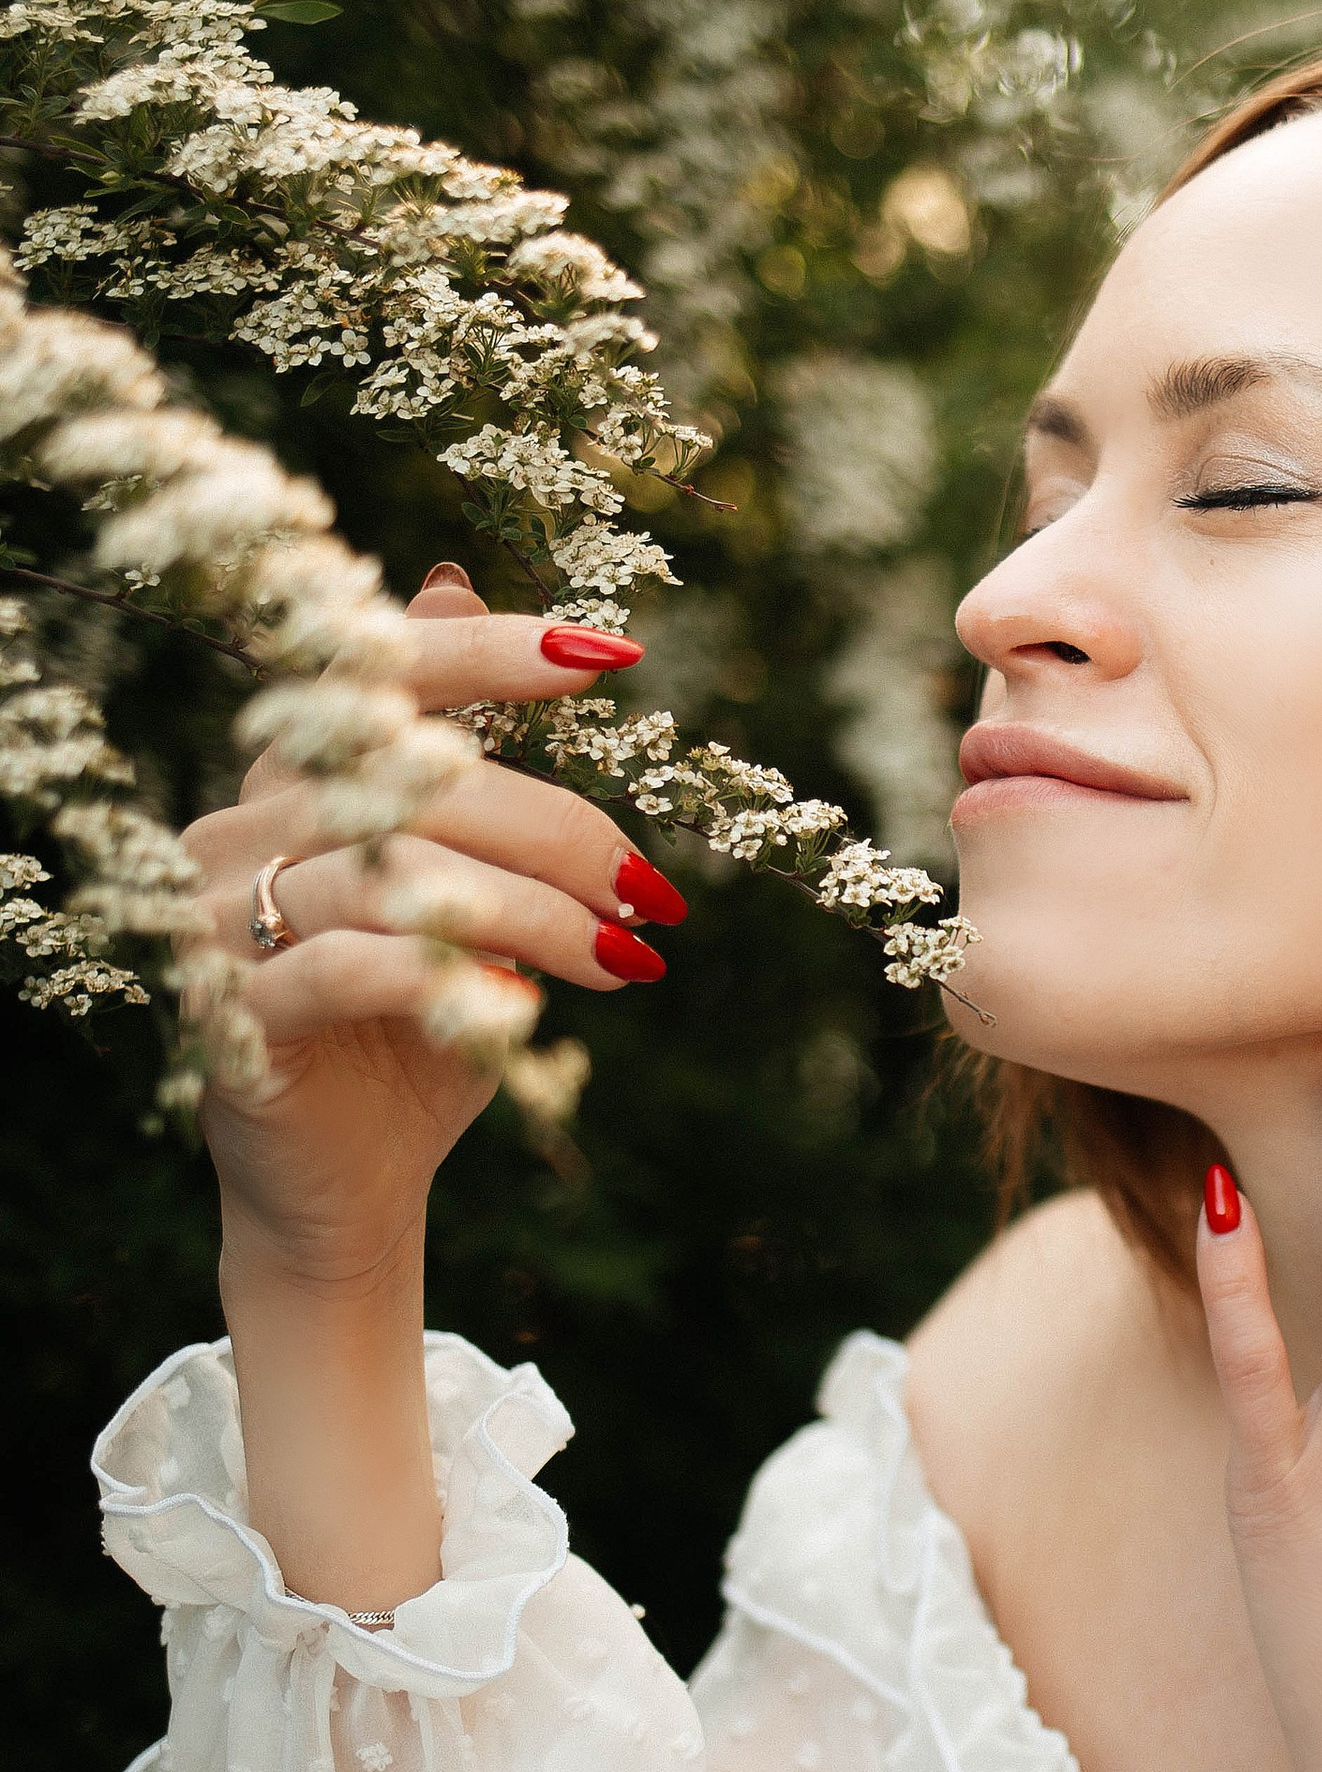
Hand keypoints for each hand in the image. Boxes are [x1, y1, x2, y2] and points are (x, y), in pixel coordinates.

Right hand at [186, 573, 679, 1288]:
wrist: (351, 1187)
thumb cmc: (416, 1027)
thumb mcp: (458, 886)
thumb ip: (453, 759)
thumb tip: (449, 584)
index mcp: (295, 777)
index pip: (382, 675)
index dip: (492, 654)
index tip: (612, 658)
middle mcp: (239, 827)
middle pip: (413, 781)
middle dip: (559, 830)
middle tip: (654, 893)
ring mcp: (217, 918)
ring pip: (391, 872)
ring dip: (532, 912)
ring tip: (626, 958)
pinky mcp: (230, 1014)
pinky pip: (346, 967)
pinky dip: (447, 977)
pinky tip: (523, 1011)